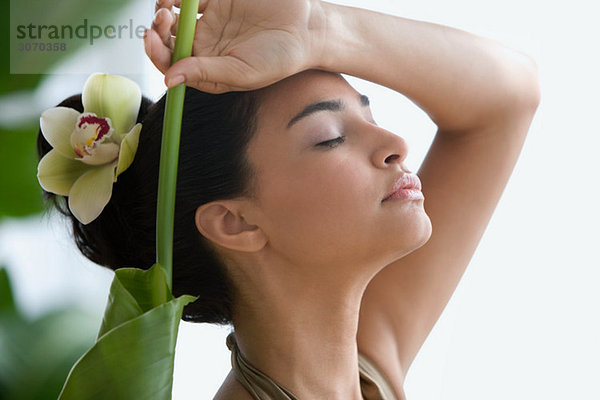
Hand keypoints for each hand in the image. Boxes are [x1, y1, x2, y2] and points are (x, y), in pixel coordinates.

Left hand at [144, 0, 326, 92]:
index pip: (172, 64)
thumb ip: (206, 73)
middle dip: (157, 30)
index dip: (156, 53)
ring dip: (163, 9)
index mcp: (208, 69)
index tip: (151, 39)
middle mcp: (205, 46)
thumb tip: (169, 79)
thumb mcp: (242, 72)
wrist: (306, 29)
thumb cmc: (279, 58)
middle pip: (168, 39)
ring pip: (174, 15)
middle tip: (162, 18)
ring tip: (167, 5)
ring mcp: (210, 21)